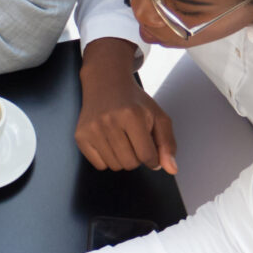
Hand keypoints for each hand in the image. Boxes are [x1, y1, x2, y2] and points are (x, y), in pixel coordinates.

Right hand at [75, 39, 175, 173]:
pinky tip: (110, 142)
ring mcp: (92, 129)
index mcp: (132, 115)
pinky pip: (99, 165)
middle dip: (138, 157)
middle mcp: (110, 121)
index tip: (151, 151)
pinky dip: (108, 159)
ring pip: (115, 166)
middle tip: (135, 140)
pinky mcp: (80, 136)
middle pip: (130, 163)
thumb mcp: (158, 116)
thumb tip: (172, 170)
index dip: (153, 159)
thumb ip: (167, 143)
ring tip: (123, 140)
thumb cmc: (134, 102)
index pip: (147, 156)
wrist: (106, 82)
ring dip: (123, 158)